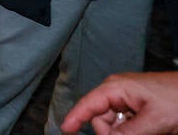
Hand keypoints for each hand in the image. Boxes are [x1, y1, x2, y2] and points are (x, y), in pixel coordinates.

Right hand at [62, 71, 177, 133]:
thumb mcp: (154, 120)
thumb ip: (128, 133)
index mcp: (115, 88)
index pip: (88, 104)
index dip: (74, 117)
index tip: (65, 130)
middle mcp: (117, 92)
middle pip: (102, 119)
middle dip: (111, 132)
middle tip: (138, 134)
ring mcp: (128, 99)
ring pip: (115, 124)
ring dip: (124, 132)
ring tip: (149, 131)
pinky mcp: (138, 107)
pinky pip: (127, 124)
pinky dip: (132, 131)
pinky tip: (148, 130)